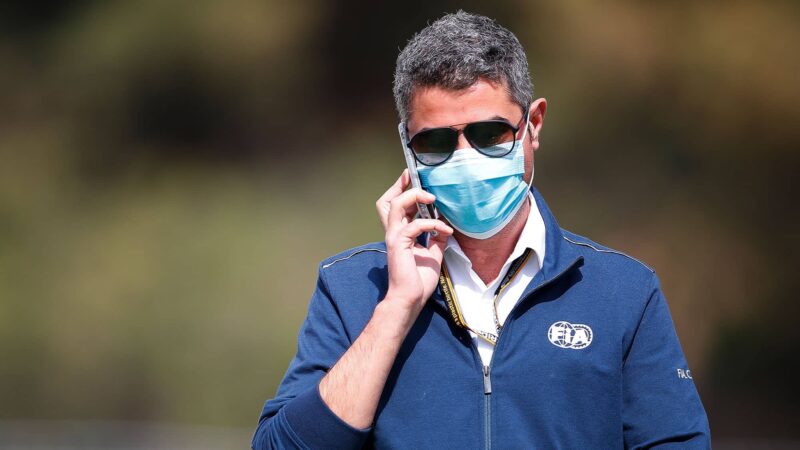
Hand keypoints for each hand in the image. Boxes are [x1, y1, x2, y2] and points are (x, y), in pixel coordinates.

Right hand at [379, 171, 452, 313]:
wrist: (411, 299)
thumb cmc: (418, 280)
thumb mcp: (433, 254)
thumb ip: (436, 238)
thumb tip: (446, 226)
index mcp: (400, 233)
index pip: (395, 205)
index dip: (401, 190)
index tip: (414, 178)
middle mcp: (393, 232)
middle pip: (388, 200)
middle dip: (400, 186)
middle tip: (414, 176)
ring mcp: (394, 237)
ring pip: (397, 205)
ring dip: (415, 197)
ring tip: (433, 198)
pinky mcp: (399, 245)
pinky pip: (414, 226)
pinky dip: (431, 224)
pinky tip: (444, 230)